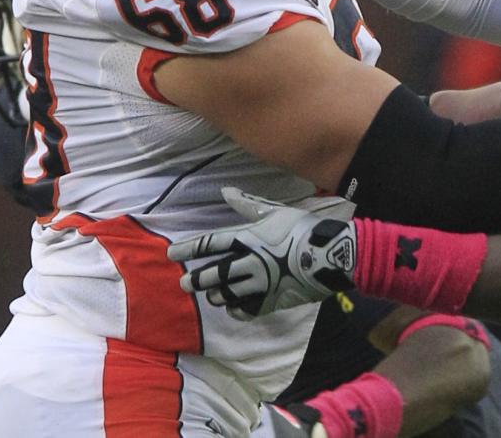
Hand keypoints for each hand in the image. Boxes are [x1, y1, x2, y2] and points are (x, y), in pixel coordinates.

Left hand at [167, 187, 357, 319]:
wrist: (328, 256)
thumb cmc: (301, 229)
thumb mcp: (275, 212)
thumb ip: (248, 205)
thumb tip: (226, 191)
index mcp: (246, 239)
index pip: (208, 244)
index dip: (187, 249)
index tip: (172, 254)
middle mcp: (246, 263)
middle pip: (212, 274)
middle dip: (195, 280)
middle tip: (185, 283)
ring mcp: (257, 285)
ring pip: (225, 294)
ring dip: (215, 295)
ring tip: (211, 295)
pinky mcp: (269, 302)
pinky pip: (244, 311)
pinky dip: (235, 310)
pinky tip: (234, 308)